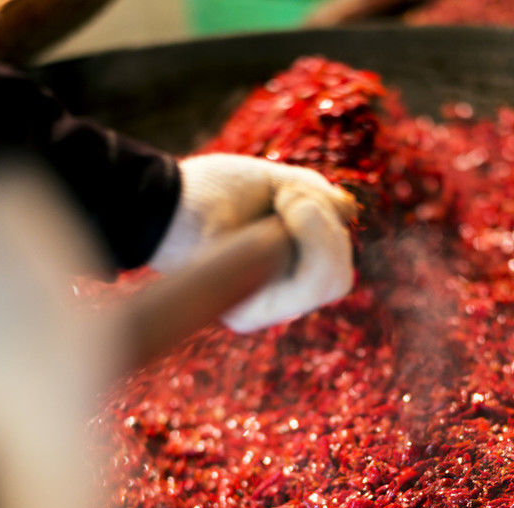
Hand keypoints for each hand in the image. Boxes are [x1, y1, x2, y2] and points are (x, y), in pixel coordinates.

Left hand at [150, 153, 356, 331]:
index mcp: (285, 274)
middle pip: (339, 281)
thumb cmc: (212, 190)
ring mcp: (264, 312)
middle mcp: (277, 300)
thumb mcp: (277, 185)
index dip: (331, 228)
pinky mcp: (250, 317)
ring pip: (331, 282)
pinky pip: (310, 284)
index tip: (294, 196)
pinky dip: (307, 234)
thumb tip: (348, 214)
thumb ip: (317, 200)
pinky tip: (277, 213)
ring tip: (281, 203)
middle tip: (288, 197)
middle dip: (328, 230)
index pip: (336, 270)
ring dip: (318, 228)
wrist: (165, 198)